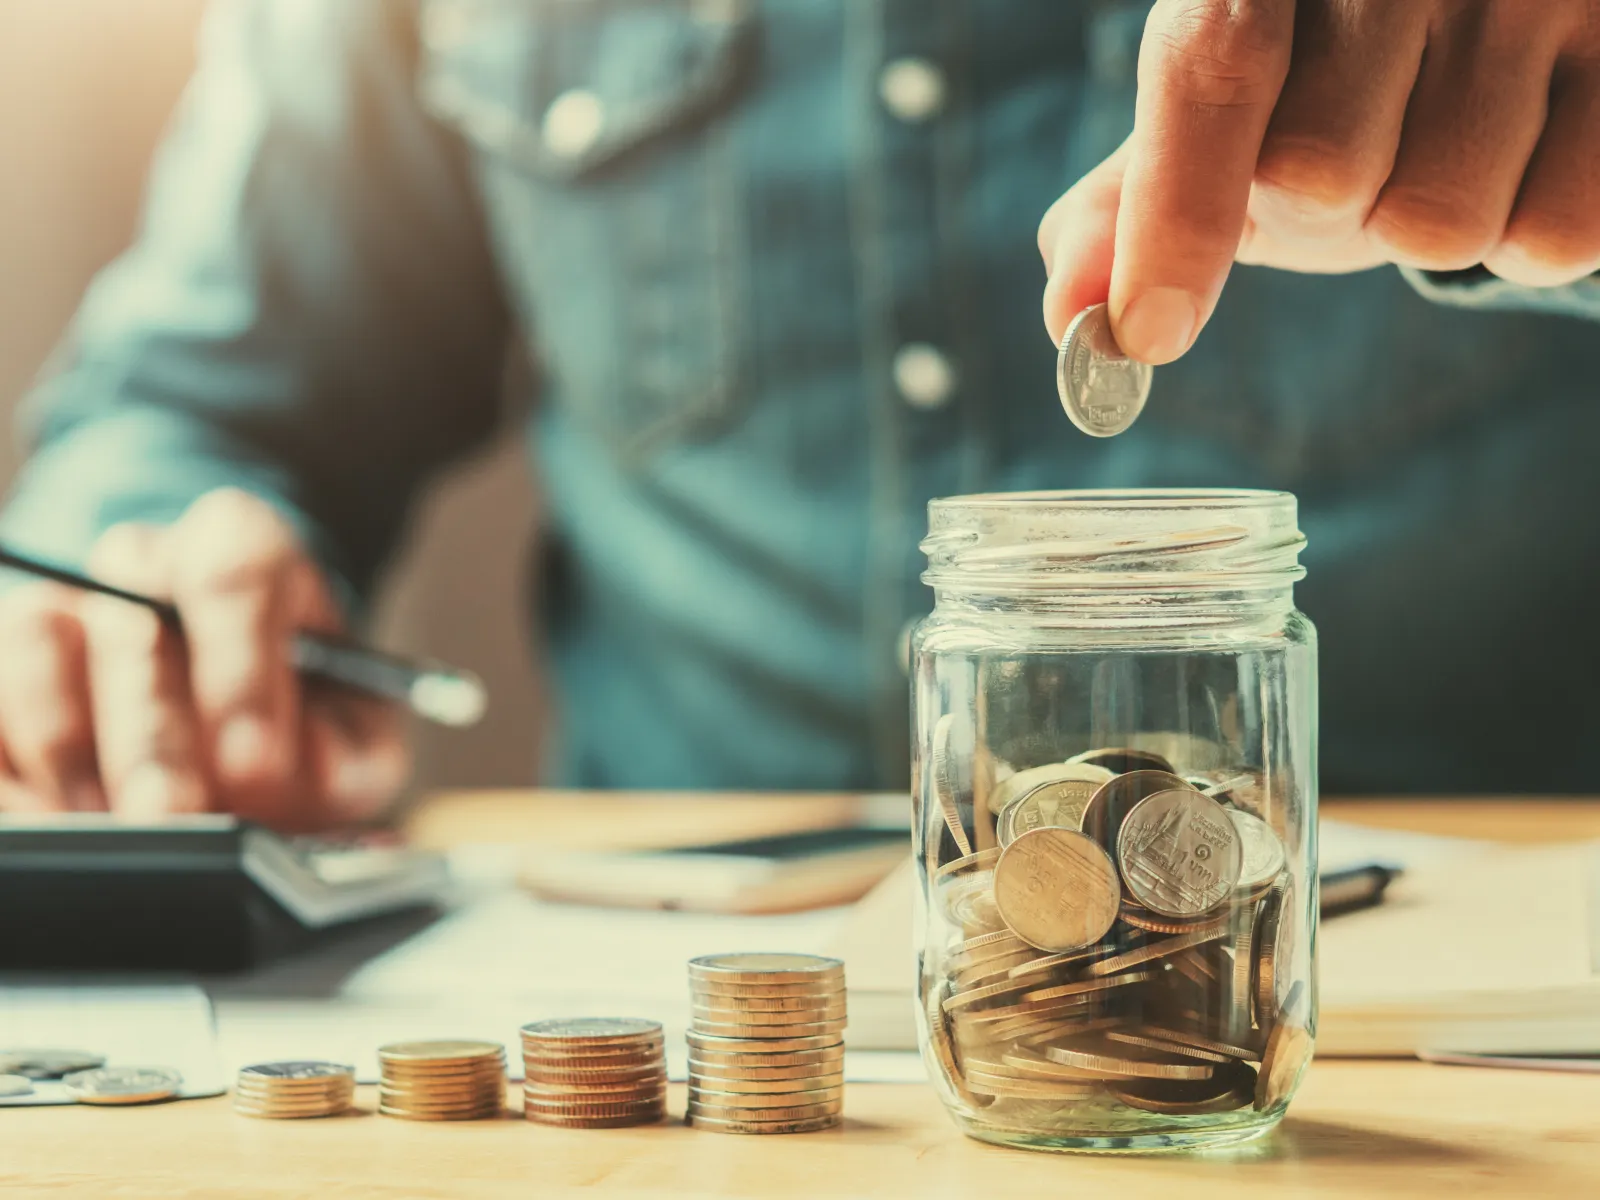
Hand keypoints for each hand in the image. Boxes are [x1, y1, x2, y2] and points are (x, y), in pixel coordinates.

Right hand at [0, 488, 407, 829]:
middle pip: (133, 624)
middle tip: (174, 817)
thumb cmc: (300, 719)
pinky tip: (50, 822)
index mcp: (243, 550)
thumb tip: (303, 764)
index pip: (235, 574)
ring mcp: (63, 603)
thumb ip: (344, 749)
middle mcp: (144, 562)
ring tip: (108, 829)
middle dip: (153, 737)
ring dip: (68, 749)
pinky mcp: (2, 661)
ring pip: (37, 642)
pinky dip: (13, 769)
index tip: (253, 757)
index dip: (241, 669)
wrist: (243, 719)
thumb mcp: (352, 732)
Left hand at [1039, 0, 1599, 361]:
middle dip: (1329, 205)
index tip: (1148, 332)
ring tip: (1455, 132)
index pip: (1211, 72)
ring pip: (1440, 221)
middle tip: (1369, 137)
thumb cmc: (1335, 75)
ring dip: (1431, 218)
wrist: (1497, 12)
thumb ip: (1134, 206)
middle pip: (1324, 178)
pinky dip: (1529, 228)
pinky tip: (1529, 148)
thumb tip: (1072, 317)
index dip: (1176, 214)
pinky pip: (1556, 233)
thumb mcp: (1225, 118)